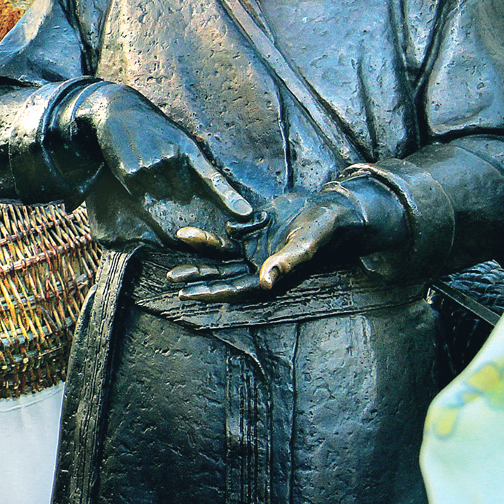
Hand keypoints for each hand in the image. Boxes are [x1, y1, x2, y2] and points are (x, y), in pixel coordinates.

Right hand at [77, 83, 250, 217]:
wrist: (118, 109)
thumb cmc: (151, 126)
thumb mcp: (176, 136)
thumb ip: (187, 161)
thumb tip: (194, 193)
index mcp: (188, 148)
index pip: (213, 177)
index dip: (230, 197)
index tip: (245, 213)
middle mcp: (172, 158)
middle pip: (183, 194)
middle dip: (175, 187)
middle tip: (160, 162)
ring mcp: (151, 167)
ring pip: (161, 196)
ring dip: (154, 187)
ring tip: (145, 160)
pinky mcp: (131, 174)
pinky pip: (141, 194)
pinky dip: (137, 185)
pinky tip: (132, 163)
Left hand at [172, 191, 373, 302]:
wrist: (331, 209)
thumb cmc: (323, 232)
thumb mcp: (305, 247)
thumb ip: (285, 263)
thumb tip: (265, 281)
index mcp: (270, 276)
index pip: (235, 289)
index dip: (211, 292)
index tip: (187, 294)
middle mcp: (258, 265)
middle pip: (222, 275)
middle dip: (197, 276)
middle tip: (172, 278)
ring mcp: (254, 248)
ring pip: (220, 255)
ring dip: (199, 254)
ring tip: (175, 250)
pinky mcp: (253, 230)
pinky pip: (227, 235)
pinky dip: (211, 236)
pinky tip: (191, 234)